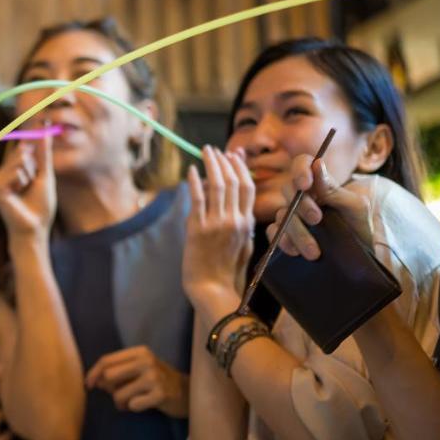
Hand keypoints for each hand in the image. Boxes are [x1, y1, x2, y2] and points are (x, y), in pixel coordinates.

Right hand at [0, 133, 55, 236]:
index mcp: (13, 168)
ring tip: (26, 190)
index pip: (20, 143)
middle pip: (21, 148)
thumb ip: (43, 153)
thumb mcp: (45, 174)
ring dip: (30, 173)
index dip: (28, 130)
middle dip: (34, 161)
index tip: (40, 113)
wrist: (35, 228)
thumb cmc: (40, 205)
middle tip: (33, 181)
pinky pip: (15, 171)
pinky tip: (19, 194)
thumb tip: (44, 129)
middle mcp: (2, 171)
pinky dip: (23, 180)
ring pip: (20, 159)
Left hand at [85, 345, 189, 417]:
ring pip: (118, 394)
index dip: (93, 373)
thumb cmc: (156, 381)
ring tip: (132, 401)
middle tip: (120, 394)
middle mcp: (146, 361)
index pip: (106, 360)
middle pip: (109, 376)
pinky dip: (133, 408)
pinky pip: (132, 405)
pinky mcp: (160, 394)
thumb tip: (94, 382)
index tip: (88, 385)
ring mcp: (154, 377)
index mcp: (139, 352)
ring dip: (121, 402)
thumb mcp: (137, 370)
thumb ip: (116, 372)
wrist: (187, 392)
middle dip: (110, 389)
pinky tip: (144, 404)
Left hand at [181, 146, 255, 310]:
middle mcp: (235, 220)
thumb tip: (240, 212)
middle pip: (233, 182)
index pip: (247, 188)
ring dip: (211, 165)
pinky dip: (195, 182)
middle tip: (215, 149)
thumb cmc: (227, 273)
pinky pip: (198, 199)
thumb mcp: (244, 247)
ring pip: (217, 185)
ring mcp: (217, 224)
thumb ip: (242, 227)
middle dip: (224, 162)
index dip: (241, 169)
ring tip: (205, 152)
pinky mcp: (198, 229)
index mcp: (247, 224)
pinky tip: (191, 170)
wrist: (214, 290)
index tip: (234, 156)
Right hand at [269, 154, 372, 260]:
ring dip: (297, 232)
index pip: (302, 164)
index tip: (306, 185)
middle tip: (317, 220)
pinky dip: (282, 241)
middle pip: (287, 189)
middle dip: (301, 206)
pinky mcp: (284, 234)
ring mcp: (291, 215)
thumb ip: (336, 189)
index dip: (300, 170)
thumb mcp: (357, 208)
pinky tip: (295, 252)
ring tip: (314, 252)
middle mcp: (302, 196)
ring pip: (281, 215)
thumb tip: (318, 164)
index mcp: (320, 183)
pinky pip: (273, 232)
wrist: (358, 259)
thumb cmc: (360, 229)